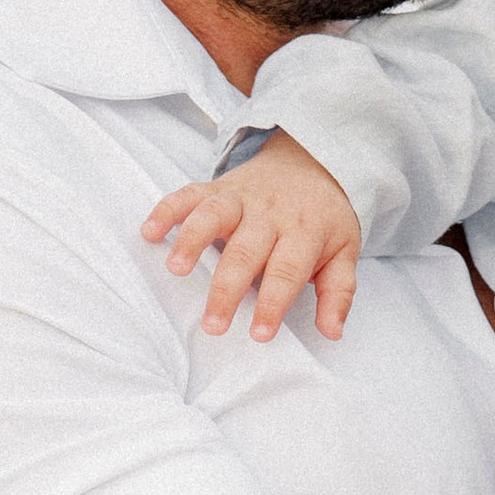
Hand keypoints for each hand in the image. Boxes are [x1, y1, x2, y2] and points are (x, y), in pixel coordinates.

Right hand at [143, 135, 363, 344]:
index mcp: (304, 232)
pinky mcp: (217, 188)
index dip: (273, 303)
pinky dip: (167, 210)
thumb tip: (333, 331)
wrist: (312, 160)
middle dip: (227, 289)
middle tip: (212, 324)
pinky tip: (150, 231)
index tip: (259, 335)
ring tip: (176, 269)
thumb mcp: (344, 251)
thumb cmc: (322, 218)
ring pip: (214, 216)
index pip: (287, 271)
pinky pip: (189, 194)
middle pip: (246, 252)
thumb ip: (339, 292)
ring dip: (192, 240)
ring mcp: (241, 198)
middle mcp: (270, 214)